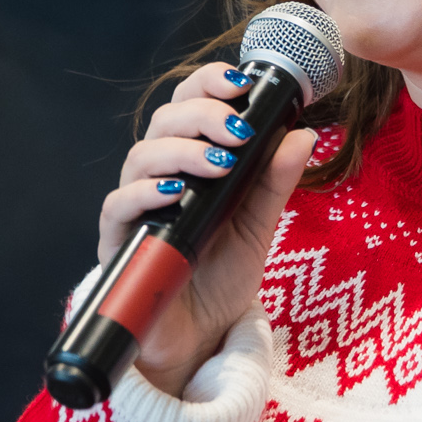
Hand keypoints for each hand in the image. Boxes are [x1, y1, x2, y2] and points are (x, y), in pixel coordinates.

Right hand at [98, 62, 316, 396]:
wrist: (200, 339)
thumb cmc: (221, 278)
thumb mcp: (258, 226)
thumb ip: (274, 181)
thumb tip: (302, 135)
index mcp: (190, 164)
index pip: (188, 106)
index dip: (207, 85)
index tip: (241, 83)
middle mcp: (158, 178)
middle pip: (162, 122)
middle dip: (201, 114)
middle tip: (237, 127)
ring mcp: (135, 209)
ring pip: (140, 157)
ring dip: (181, 151)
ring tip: (219, 161)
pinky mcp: (119, 243)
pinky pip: (118, 206)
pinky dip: (146, 193)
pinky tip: (176, 193)